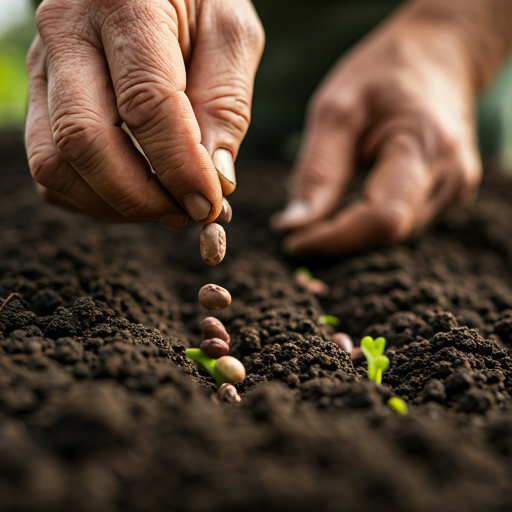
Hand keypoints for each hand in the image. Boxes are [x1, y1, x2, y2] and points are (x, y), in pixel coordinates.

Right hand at [26, 0, 263, 225]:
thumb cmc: (198, 0)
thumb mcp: (230, 36)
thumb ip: (226, 105)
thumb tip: (216, 180)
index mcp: (124, 5)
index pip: (146, 105)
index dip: (180, 168)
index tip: (209, 205)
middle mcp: (67, 31)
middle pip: (85, 141)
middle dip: (141, 197)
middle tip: (186, 213)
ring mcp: (43, 67)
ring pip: (55, 163)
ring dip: (114, 204)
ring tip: (165, 207)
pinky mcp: (41, 96)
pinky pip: (50, 169)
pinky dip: (92, 198)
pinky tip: (135, 195)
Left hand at [271, 11, 481, 254]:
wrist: (439, 55)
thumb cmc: (384, 72)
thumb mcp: (337, 108)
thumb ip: (317, 170)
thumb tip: (292, 225)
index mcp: (426, 146)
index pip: (382, 220)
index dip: (334, 240)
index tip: (290, 241)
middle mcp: (449, 178)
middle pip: (386, 235)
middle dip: (335, 243)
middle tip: (293, 235)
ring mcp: (453, 190)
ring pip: (391, 238)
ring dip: (347, 238)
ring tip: (313, 224)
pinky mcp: (445, 196)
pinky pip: (398, 226)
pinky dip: (362, 228)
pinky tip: (341, 215)